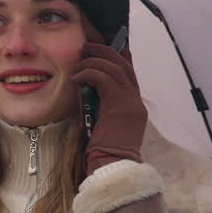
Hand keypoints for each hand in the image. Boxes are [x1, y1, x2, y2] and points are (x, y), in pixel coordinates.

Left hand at [72, 43, 147, 174]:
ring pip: (114, 68)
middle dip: (105, 52)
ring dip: (93, 61)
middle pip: (124, 65)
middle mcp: (136, 101)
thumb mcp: (105, 123)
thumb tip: (87, 87)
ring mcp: (130, 102)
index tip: (105, 48)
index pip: (130, 73)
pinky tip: (75, 78)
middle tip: (87, 47)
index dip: (119, 57)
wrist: (112, 166)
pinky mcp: (118, 105)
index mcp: (135, 106)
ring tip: (78, 63)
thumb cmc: (104, 150)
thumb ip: (103, 105)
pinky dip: (88, 73)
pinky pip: (103, 78)